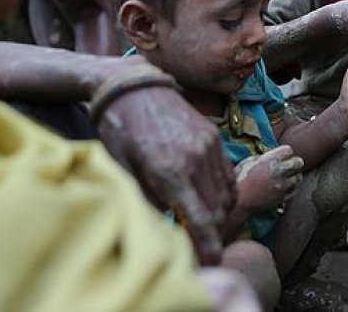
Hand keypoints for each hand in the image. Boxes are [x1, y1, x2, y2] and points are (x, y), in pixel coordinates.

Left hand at [97, 85, 235, 265]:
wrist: (133, 84)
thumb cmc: (119, 127)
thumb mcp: (122, 166)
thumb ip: (144, 198)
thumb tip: (161, 225)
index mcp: (169, 171)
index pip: (200, 219)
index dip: (208, 246)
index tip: (211, 263)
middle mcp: (195, 159)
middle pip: (216, 212)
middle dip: (211, 234)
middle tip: (199, 246)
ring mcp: (208, 146)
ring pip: (226, 195)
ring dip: (218, 215)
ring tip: (202, 224)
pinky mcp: (213, 137)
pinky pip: (228, 175)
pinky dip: (224, 193)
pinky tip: (210, 200)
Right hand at [235, 145, 303, 212]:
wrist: (239, 201)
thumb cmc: (240, 181)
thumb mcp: (247, 162)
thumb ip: (260, 158)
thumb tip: (267, 158)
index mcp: (271, 160)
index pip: (288, 150)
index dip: (284, 152)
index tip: (280, 155)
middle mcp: (280, 171)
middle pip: (298, 162)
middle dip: (294, 162)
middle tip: (288, 164)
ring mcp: (283, 185)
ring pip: (298, 177)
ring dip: (293, 176)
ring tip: (286, 177)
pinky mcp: (282, 197)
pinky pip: (293, 190)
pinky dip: (290, 188)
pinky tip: (283, 187)